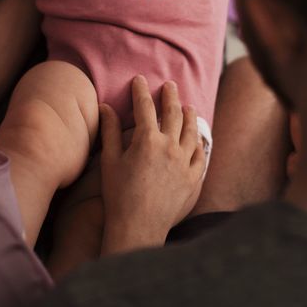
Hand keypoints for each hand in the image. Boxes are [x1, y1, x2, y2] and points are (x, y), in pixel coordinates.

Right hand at [99, 76, 206, 254]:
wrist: (138, 226)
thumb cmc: (118, 194)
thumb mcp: (109, 160)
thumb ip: (110, 131)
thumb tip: (106, 106)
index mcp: (147, 140)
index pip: (145, 107)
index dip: (141, 91)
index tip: (139, 80)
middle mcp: (169, 147)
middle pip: (172, 113)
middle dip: (170, 96)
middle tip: (169, 85)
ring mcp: (184, 162)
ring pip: (191, 131)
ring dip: (189, 115)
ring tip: (187, 106)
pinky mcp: (193, 178)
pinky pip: (200, 155)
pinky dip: (200, 142)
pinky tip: (199, 137)